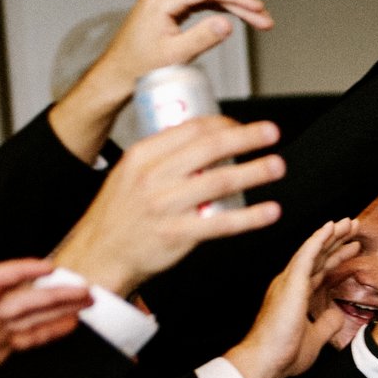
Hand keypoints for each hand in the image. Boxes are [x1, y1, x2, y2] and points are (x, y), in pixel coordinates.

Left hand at [0, 260, 92, 377]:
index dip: (22, 272)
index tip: (49, 269)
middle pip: (21, 298)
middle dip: (53, 293)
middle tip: (82, 292)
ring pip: (29, 315)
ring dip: (56, 308)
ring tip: (84, 303)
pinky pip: (27, 335)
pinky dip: (48, 329)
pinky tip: (67, 325)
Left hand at [50, 0, 275, 161]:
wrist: (121, 70)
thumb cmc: (141, 64)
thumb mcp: (175, 55)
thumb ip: (202, 37)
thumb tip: (227, 23)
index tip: (258, 8)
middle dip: (241, 1)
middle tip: (264, 18)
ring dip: (236, 4)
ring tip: (260, 20)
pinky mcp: (173, 4)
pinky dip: (224, 6)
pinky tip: (240, 16)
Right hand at [52, 114, 284, 296]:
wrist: (100, 253)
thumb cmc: (121, 214)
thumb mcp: (130, 174)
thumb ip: (162, 160)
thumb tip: (201, 144)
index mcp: (142, 155)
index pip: (189, 130)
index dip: (223, 124)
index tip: (244, 126)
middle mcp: (153, 177)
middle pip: (207, 149)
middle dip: (244, 138)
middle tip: (271, 133)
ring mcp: (165, 206)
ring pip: (218, 182)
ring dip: (253, 172)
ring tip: (277, 166)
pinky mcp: (177, 235)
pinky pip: (220, 223)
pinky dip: (249, 217)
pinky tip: (270, 211)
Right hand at [223, 218, 355, 377]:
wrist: (266, 361)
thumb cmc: (284, 354)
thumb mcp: (316, 337)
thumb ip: (327, 323)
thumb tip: (338, 313)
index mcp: (295, 295)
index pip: (320, 270)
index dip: (337, 257)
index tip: (353, 247)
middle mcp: (291, 284)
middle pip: (318, 256)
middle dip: (337, 240)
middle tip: (353, 227)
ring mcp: (289, 281)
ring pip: (314, 251)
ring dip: (331, 235)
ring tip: (348, 222)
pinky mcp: (290, 283)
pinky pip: (306, 255)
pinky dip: (318, 240)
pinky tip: (330, 228)